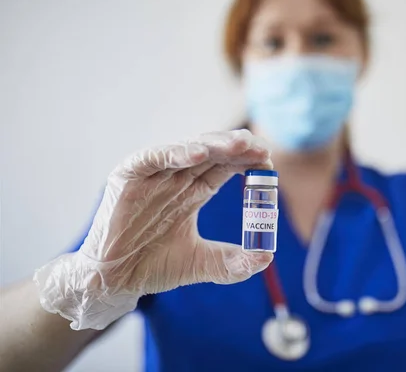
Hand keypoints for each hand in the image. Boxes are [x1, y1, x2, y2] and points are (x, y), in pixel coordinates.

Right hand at [34, 129, 273, 329]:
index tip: (268, 163)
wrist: (115, 281)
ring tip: (239, 144)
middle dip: (237, 148)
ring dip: (214, 145)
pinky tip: (198, 154)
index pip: (226, 167)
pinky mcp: (129, 176)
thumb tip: (266, 257)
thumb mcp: (202, 264)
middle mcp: (176, 178)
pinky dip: (175, 153)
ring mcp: (153, 174)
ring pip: (187, 149)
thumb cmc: (154, 267)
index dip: (247, 162)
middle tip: (261, 148)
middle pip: (212, 153)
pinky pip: (153, 157)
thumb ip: (234, 263)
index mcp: (194, 191)